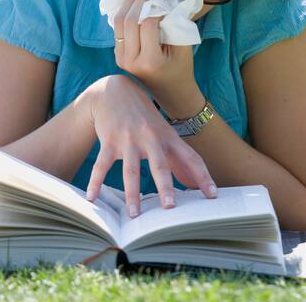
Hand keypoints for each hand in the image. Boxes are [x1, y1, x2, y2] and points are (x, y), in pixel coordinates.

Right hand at [83, 74, 216, 216]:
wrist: (114, 91)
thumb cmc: (144, 118)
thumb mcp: (164, 134)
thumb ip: (179, 160)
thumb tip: (194, 185)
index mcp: (168, 138)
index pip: (191, 158)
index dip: (203, 176)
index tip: (213, 195)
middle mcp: (150, 138)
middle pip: (160, 165)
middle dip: (165, 186)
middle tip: (170, 207)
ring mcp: (129, 139)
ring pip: (131, 170)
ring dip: (132, 193)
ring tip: (134, 215)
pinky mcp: (109, 140)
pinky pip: (101, 165)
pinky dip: (95, 182)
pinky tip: (92, 197)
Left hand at [113, 0, 195, 101]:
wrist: (171, 92)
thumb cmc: (182, 68)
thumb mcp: (184, 46)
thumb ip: (176, 21)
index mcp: (149, 61)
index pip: (148, 24)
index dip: (155, 6)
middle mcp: (130, 61)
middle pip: (128, 21)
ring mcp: (121, 60)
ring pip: (118, 23)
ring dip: (127, 4)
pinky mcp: (118, 56)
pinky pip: (117, 30)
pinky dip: (124, 13)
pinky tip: (132, 2)